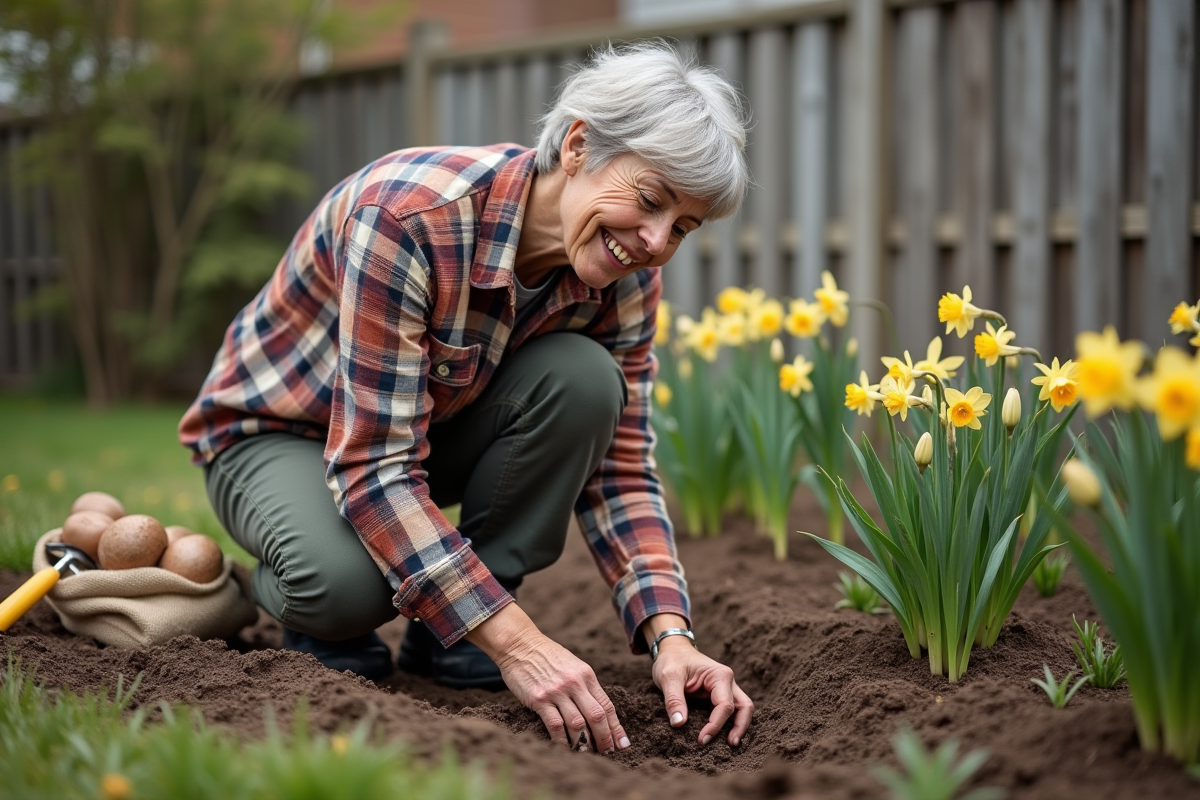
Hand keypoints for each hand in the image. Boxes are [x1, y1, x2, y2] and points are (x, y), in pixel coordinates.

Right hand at [467, 604, 628, 753]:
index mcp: (586, 675)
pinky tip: (565, 748)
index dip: (616, 728)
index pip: (607, 705)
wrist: (520, 644)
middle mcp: (575, 683)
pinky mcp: (539, 699)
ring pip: (578, 724)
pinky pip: (555, 725)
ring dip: (584, 743)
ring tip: (586, 754)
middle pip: (596, 717)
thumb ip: (584, 685)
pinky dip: (562, 741)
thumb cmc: (546, 655)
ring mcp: (557, 691)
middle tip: (606, 753)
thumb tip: (595, 711)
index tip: (622, 744)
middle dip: (604, 739)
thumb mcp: (572, 665)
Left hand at [651, 635, 753, 746]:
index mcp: (719, 675)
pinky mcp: (720, 695)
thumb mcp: (668, 677)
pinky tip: (723, 736)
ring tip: (730, 744)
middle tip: (730, 746)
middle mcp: (728, 681)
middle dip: (739, 727)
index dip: (716, 725)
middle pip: (744, 707)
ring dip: (739, 726)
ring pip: (742, 709)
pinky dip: (731, 723)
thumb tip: (679, 724)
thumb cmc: (671, 660)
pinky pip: (732, 710)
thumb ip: (673, 699)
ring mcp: (726, 688)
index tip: (702, 739)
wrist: (672, 650)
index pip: (725, 705)